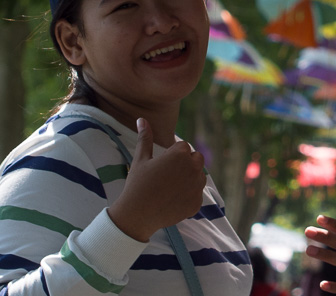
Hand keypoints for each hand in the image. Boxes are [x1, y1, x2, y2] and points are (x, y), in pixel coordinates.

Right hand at [108, 118, 206, 241]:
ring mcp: (197, 186)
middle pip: (196, 158)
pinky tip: (172, 201)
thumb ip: (145, 138)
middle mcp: (193, 168)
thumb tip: (142, 119)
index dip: (171, 156)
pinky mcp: (197, 203)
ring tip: (169, 189)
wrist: (136, 216)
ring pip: (199, 176)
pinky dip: (188, 197)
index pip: (183, 147)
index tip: (160, 167)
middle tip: (167, 176)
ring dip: (189, 179)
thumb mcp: (140, 159)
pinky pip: (197, 194)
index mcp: (181, 154)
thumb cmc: (137, 184)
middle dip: (186, 164)